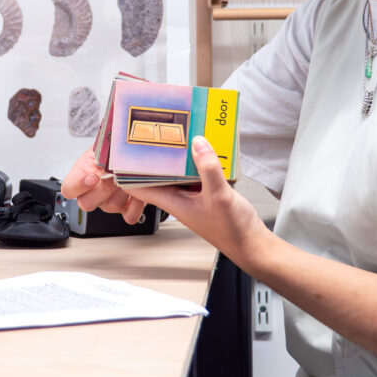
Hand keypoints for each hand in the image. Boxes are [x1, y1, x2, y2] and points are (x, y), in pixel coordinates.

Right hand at [60, 148, 146, 224]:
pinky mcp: (126, 208)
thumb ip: (101, 149)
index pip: (68, 190)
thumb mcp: (103, 144)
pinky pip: (130, 215)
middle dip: (103, 189)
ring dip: (122, 191)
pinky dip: (137, 204)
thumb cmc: (113, 148)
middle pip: (86, 203)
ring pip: (110, 207)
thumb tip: (110, 144)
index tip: (92, 176)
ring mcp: (108, 203)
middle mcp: (92, 193)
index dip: (78, 186)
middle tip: (113, 176)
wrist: (130, 153)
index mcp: (80, 176)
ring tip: (130, 177)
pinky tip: (140, 191)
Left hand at [128, 136, 265, 262]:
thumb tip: (197, 144)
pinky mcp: (206, 192)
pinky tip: (204, 149)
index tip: (125, 151)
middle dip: (156, 155)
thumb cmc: (232, 230)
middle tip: (154, 133)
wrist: (251, 243)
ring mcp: (193, 195)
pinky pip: (196, 173)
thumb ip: (208, 168)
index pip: (140, 187)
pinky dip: (197, 161)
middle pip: (158, 174)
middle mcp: (179, 198)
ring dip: (178, 157)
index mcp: (173, 202)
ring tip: (177, 135)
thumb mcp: (219, 195)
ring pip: (178, 172)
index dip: (129, 171)